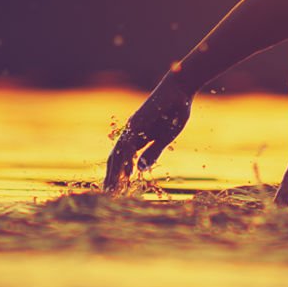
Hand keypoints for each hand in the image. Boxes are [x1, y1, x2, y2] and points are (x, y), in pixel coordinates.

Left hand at [103, 76, 192, 192]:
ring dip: (115, 172)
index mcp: (137, 137)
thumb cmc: (174, 112)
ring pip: (118, 153)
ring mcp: (132, 128)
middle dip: (112, 177)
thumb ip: (153, 152)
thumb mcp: (164, 138)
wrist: (179, 90)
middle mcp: (131, 133)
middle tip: (108, 195)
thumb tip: (140, 169)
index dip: (119, 174)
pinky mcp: (137, 123)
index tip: (117, 190)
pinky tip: (126, 173)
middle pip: (116, 158)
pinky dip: (126, 159)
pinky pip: (129, 144)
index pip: (124, 159)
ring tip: (112, 189)